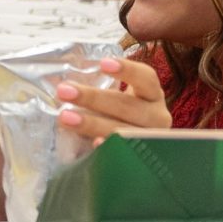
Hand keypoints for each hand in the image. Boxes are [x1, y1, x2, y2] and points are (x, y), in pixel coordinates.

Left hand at [55, 57, 170, 142]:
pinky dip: (108, 148)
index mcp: (153, 94)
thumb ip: (101, 90)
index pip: (146, 78)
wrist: (140, 146)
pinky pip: (123, 153)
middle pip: (127, 106)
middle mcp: (158, 116)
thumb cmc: (123, 116)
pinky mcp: (142, 158)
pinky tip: (93, 144)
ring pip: (123, 130)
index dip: (127, 70)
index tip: (103, 63)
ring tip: (65, 118)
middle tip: (64, 91)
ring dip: (92, 124)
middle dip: (94, 98)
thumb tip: (65, 85)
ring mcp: (152, 140)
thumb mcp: (121, 99)